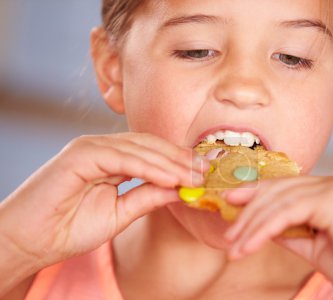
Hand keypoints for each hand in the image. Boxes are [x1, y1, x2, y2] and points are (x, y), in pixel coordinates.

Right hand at [0, 133, 206, 292]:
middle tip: (207, 171)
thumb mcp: (120, 214)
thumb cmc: (69, 229)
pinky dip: (148, 167)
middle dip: (181, 158)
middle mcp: (102, 148)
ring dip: (170, 162)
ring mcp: (90, 148)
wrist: (30, 242)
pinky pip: (121, 157)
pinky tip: (170, 178)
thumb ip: (148, 197)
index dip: (180, 161)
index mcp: (111, 159)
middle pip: (151, 145)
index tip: (205, 173)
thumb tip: (180, 188)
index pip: (153, 153)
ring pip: (139, 148)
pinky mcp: (79, 155)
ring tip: (195, 176)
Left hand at [224, 175, 332, 298]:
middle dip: (249, 212)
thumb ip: (288, 229)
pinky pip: (287, 212)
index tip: (232, 200)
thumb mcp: (313, 244)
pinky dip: (264, 230)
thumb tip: (258, 224)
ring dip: (252, 225)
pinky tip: (249, 246)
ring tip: (235, 248)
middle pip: (280, 189)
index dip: (256, 191)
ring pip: (280, 201)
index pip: (287, 185)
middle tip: (229, 235)